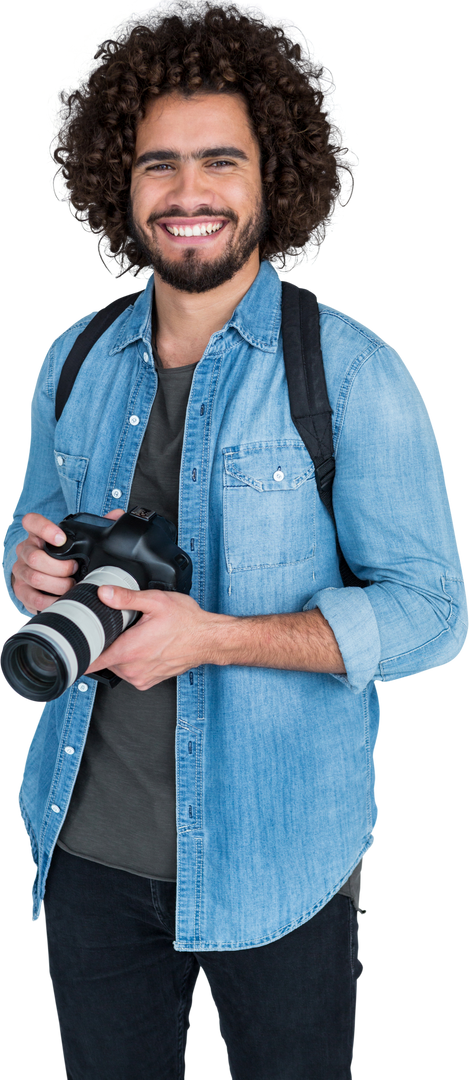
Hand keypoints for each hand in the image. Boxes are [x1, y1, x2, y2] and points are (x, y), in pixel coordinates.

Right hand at [12, 509, 124, 614]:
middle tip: (75, 570)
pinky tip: (62, 599)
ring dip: (57, 584)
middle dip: (59, 567)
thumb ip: (97, 527)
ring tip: (71, 586)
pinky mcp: (21, 591)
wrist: (47, 580)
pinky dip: (50, 601)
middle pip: (34, 557)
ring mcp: (21, 571)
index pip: (31, 522)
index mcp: (37, 535)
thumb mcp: (78, 542)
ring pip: (35, 577)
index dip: (44, 529)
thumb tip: (117, 515)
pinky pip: (32, 598)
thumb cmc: (66, 558)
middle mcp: (25, 551)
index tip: (61, 538)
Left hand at [84, 584, 224, 689]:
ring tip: (136, 636)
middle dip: (106, 643)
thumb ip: (126, 598)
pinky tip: (144, 646)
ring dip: (119, 652)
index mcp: (130, 651)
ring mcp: (141, 678)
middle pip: (103, 659)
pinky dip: (131, 660)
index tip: (74, 644)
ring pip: (116, 665)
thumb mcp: (156, 601)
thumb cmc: (187, 622)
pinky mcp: (148, 682)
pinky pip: (129, 672)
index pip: (90, 661)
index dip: (79, 652)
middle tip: (121, 627)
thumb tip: (104, 593)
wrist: (209, 639)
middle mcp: (133, 669)